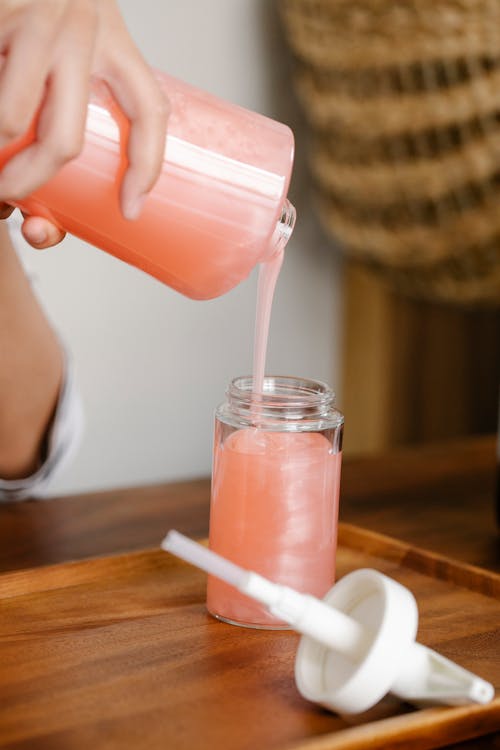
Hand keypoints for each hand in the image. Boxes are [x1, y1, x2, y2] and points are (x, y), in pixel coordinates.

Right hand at [0, 0, 168, 239]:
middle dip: (30, 184)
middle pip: (65, 139)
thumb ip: (74, 106)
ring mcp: (33, 21)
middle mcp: (80, 31)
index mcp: (114, 42)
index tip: (129, 210)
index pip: (149, 110)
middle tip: (8, 199)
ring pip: (10, 120)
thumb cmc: (43, 16)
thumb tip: (40, 221)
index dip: (147, 166)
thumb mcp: (78, 44)